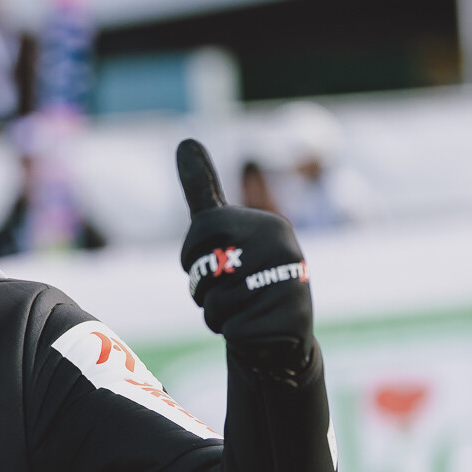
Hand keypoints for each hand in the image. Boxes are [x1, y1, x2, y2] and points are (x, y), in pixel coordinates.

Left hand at [176, 139, 314, 375]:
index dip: (193, 254)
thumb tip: (185, 139)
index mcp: (267, 224)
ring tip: (243, 308)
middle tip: (229, 289)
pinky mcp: (286, 318)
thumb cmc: (245, 276)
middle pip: (203, 268)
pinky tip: (253, 326)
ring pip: (213, 301)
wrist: (277, 332)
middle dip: (201, 286)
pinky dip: (231, 332)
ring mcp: (286, 282)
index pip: (202, 230)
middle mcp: (281, 248)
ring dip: (216, 312)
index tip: (215, 260)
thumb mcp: (224, 230)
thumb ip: (203, 188)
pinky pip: (229, 327)